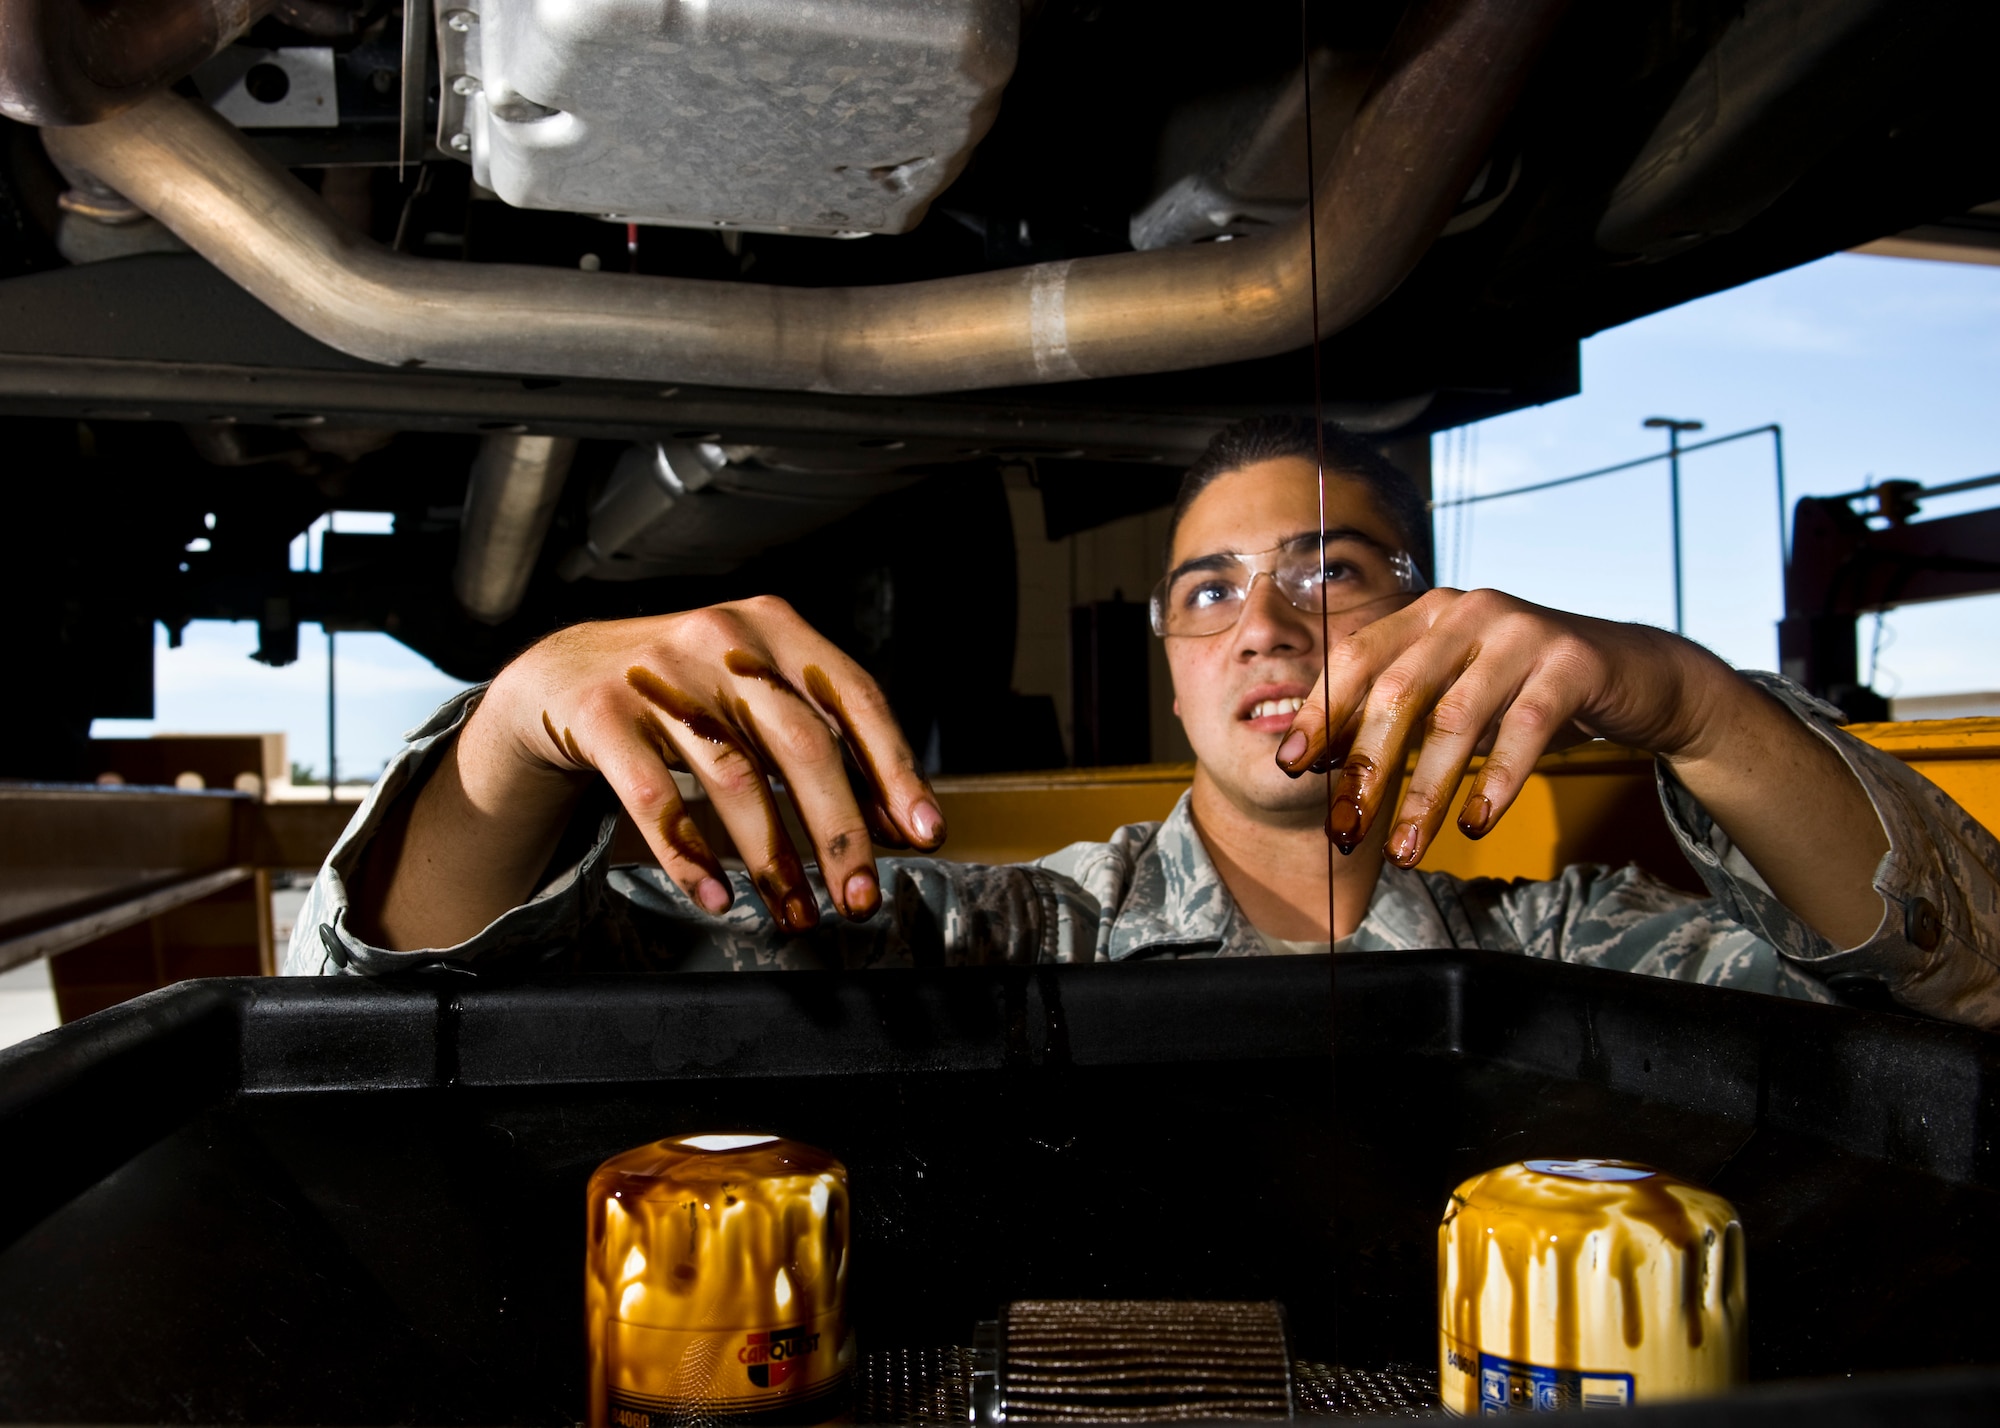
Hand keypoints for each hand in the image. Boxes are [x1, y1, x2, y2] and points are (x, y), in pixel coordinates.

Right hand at [472, 597, 943, 931]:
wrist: (565, 672)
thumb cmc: (685, 691)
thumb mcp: (755, 692)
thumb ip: (822, 739)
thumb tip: (894, 823)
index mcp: (777, 628)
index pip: (855, 697)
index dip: (895, 769)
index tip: (923, 833)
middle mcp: (724, 640)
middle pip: (803, 745)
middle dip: (840, 834)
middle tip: (861, 898)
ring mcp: (661, 674)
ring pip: (734, 779)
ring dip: (773, 861)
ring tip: (798, 915)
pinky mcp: (604, 714)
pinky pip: (654, 800)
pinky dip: (690, 857)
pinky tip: (717, 897)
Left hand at [1272, 588, 1718, 866]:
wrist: (1635, 673)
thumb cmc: (1528, 690)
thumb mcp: (1457, 691)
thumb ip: (1400, 714)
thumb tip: (1323, 765)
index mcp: (1429, 614)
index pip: (1358, 659)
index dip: (1322, 713)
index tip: (1292, 765)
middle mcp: (1469, 612)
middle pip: (1399, 693)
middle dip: (1366, 768)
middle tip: (1343, 830)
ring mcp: (1522, 631)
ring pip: (1456, 720)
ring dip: (1424, 794)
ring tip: (1404, 850)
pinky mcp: (1573, 661)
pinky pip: (1525, 730)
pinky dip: (1495, 784)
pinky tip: (1474, 826)